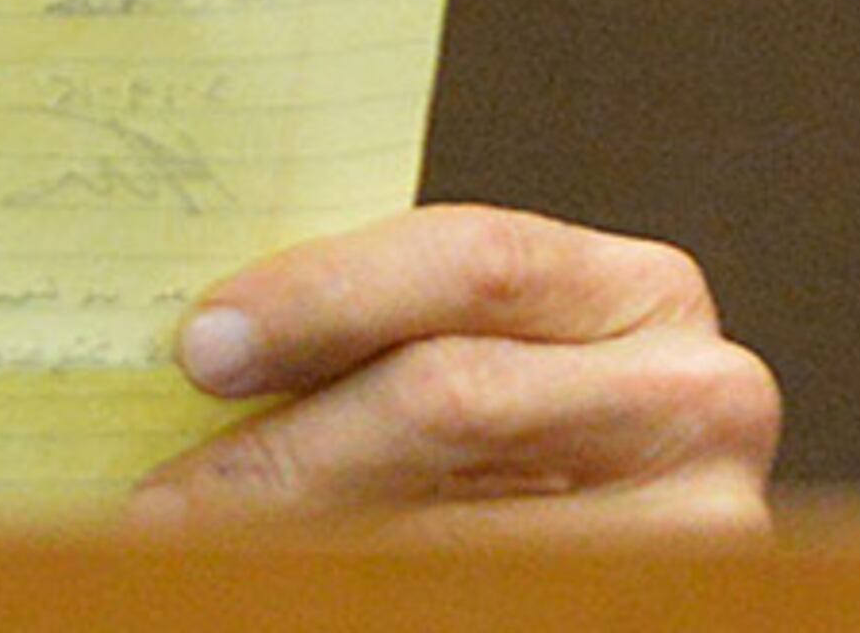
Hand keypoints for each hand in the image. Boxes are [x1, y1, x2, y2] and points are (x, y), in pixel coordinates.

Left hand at [133, 204, 778, 538]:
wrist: (602, 564)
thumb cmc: (514, 446)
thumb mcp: (481, 357)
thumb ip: (384, 330)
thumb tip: (198, 335)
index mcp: (646, 293)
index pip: (473, 261)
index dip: (325, 296)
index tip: (200, 345)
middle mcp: (701, 399)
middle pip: (446, 398)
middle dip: (282, 448)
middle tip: (158, 497)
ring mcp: (699, 527)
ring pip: (447, 531)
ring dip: (292, 544)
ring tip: (186, 548)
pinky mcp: (668, 608)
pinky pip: (471, 595)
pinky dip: (346, 591)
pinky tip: (270, 589)